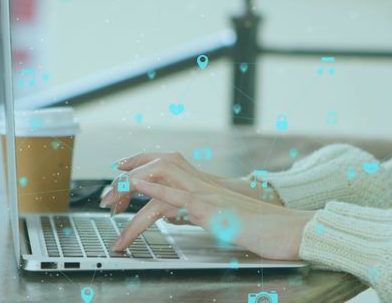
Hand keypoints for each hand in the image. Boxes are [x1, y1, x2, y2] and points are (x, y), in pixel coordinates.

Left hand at [100, 152, 281, 214]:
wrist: (284, 230)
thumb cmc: (255, 226)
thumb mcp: (217, 216)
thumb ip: (193, 210)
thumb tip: (171, 213)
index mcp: (200, 183)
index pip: (163, 162)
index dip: (138, 162)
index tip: (118, 171)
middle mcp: (199, 182)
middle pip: (156, 164)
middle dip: (126, 178)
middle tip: (106, 198)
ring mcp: (204, 192)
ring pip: (160, 174)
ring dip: (131, 185)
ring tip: (111, 202)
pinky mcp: (209, 208)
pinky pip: (177, 194)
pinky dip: (153, 187)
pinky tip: (136, 185)